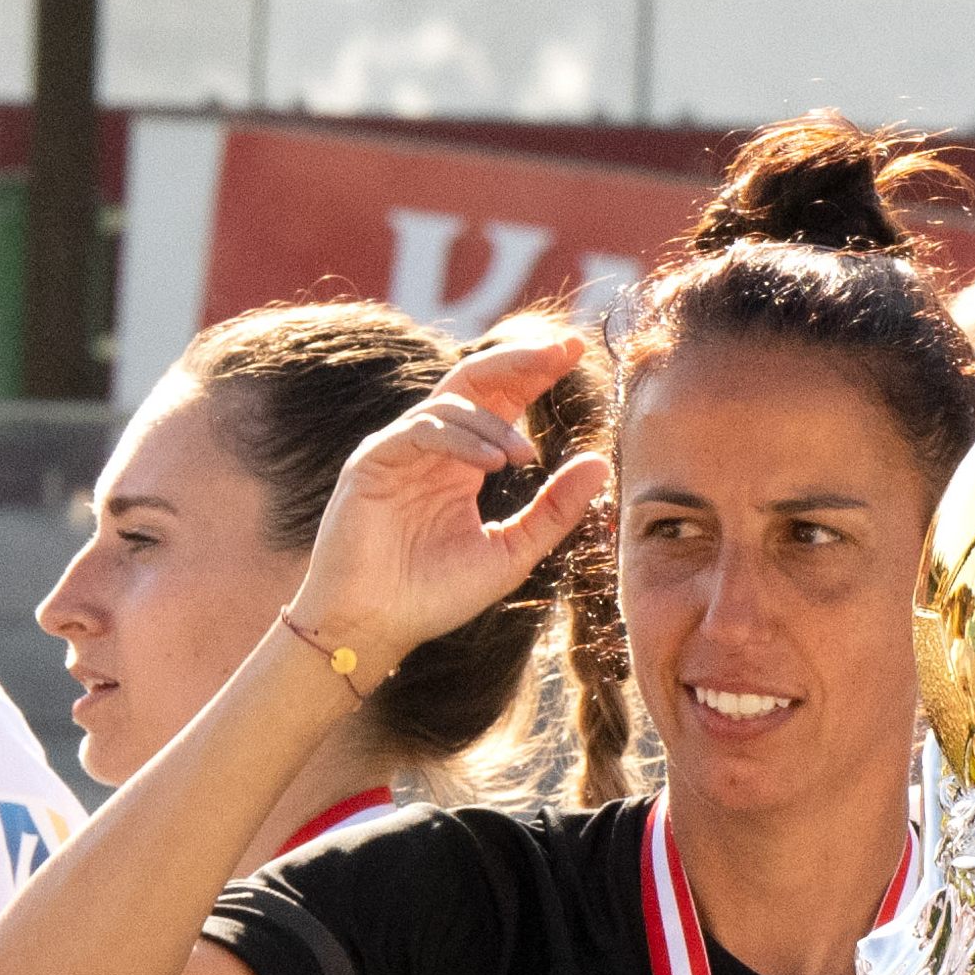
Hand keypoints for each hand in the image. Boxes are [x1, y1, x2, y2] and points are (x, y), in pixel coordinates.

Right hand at [288, 327, 611, 678]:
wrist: (375, 625)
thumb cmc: (435, 594)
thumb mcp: (512, 552)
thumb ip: (555, 510)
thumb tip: (600, 462)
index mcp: (464, 461)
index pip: (502, 400)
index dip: (536, 372)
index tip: (575, 352)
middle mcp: (432, 446)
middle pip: (476, 380)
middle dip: (520, 360)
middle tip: (562, 350)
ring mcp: (400, 448)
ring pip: (452, 403)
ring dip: (494, 424)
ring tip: (525, 457)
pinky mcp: (374, 460)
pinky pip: (421, 431)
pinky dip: (460, 439)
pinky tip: (493, 463)